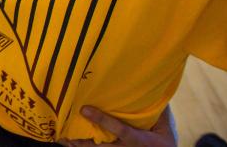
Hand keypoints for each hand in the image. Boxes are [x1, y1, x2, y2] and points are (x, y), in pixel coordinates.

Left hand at [61, 106, 175, 146]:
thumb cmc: (163, 137)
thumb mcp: (164, 123)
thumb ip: (156, 107)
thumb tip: (152, 84)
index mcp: (139, 140)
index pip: (120, 130)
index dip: (102, 120)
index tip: (84, 109)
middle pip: (101, 146)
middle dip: (82, 141)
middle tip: (65, 132)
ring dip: (79, 145)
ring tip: (62, 138)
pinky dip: (82, 146)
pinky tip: (69, 142)